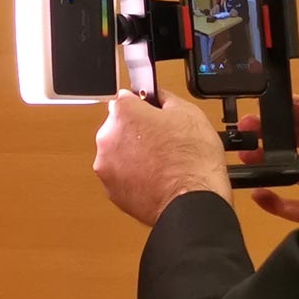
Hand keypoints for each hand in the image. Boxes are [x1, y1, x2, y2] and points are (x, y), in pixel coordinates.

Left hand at [94, 90, 231, 225]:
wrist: (193, 202)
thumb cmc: (193, 161)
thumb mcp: (189, 113)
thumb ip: (164, 98)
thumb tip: (157, 96)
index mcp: (123, 113)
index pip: (126, 98)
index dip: (143, 106)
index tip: (152, 114)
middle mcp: (107, 136)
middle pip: (119, 125)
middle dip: (137, 131)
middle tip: (163, 142)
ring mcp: (106, 164)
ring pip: (118, 151)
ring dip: (133, 154)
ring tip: (162, 163)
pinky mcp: (110, 188)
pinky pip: (119, 174)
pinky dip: (132, 175)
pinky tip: (155, 178)